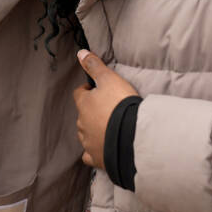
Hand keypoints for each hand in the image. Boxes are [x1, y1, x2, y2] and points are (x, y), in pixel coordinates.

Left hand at [72, 49, 137, 169]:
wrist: (131, 136)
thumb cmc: (120, 105)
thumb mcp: (109, 79)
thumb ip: (95, 66)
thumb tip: (80, 53)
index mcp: (83, 104)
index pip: (79, 94)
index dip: (87, 91)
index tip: (97, 90)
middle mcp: (82, 124)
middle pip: (83, 115)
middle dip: (92, 112)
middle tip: (108, 110)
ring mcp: (88, 142)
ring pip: (86, 134)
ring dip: (94, 131)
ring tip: (108, 128)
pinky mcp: (97, 158)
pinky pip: (90, 155)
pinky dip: (95, 152)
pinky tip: (102, 150)